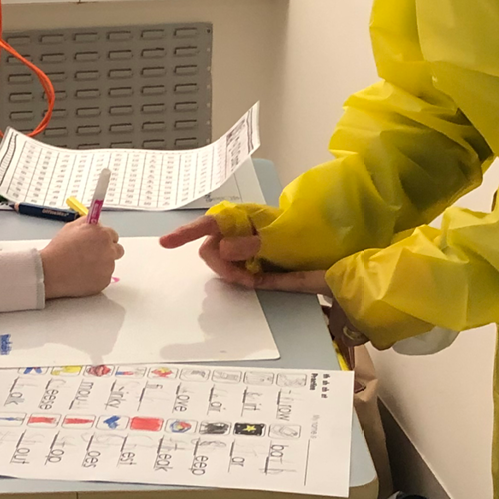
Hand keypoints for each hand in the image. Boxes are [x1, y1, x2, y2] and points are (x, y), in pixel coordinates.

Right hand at [40, 218, 124, 299]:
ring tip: (81, 266)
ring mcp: (108, 267)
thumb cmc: (59, 249)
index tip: (98, 242)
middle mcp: (109, 250)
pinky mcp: (104, 281)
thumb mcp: (71, 227)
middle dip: (108, 251)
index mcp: (102, 234)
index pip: (113, 235)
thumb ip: (87, 222)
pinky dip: (96, 277)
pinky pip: (104, 278)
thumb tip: (95, 221)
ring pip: (109, 265)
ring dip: (101, 265)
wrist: (51, 271)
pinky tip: (82, 275)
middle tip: (93, 255)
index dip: (104, 239)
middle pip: (118, 250)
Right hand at [159, 215, 330, 295]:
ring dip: (232, 274)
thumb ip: (251, 244)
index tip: (167, 243)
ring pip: (221, 265)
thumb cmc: (307, 237)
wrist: (331, 256)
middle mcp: (241, 232)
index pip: (210, 223)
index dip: (187, 232)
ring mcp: (245, 250)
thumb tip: (223, 248)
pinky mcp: (251, 265)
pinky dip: (240, 279)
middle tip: (243, 275)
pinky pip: (234, 274)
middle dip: (221, 264)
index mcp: (245, 218)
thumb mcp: (281, 239)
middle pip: (211, 249)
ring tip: (254, 278)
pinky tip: (255, 279)